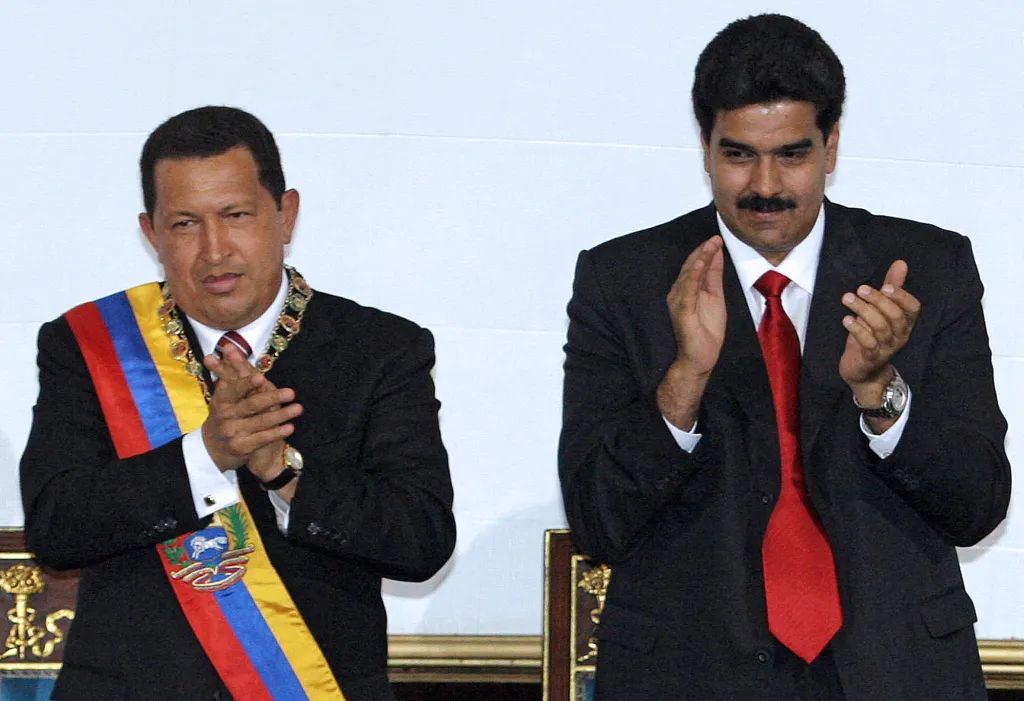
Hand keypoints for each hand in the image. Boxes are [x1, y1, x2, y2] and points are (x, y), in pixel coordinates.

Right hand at [201, 344, 302, 471]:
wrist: (211, 448)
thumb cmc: (223, 414)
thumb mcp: (222, 395)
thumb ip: (229, 371)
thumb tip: (229, 346)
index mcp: (221, 400)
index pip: (234, 390)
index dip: (246, 384)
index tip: (261, 377)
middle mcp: (225, 416)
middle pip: (251, 405)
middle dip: (272, 398)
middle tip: (290, 392)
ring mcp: (233, 432)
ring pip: (260, 422)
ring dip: (281, 415)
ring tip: (298, 408)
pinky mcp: (241, 447)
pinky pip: (262, 438)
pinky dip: (277, 433)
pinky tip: (290, 427)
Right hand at [657, 236, 725, 428]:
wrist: (699, 359)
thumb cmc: (705, 333)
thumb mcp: (715, 298)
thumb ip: (714, 277)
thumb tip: (716, 256)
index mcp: (688, 290)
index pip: (696, 266)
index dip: (706, 252)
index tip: (717, 238)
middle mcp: (679, 293)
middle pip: (691, 267)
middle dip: (703, 251)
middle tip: (715, 237)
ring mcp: (679, 301)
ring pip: (689, 275)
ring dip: (699, 258)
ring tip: (710, 244)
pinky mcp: (681, 310)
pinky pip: (687, 289)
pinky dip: (693, 275)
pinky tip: (700, 263)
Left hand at [838, 259, 920, 402]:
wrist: (863, 372)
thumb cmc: (872, 336)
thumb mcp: (880, 310)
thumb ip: (891, 288)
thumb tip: (900, 263)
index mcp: (904, 322)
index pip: (913, 308)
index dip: (902, 296)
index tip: (886, 286)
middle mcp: (900, 335)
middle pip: (895, 316)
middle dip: (878, 300)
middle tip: (860, 289)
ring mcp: (887, 348)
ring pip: (881, 328)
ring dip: (863, 311)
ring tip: (847, 299)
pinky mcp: (871, 358)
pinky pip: (868, 344)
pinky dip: (857, 330)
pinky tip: (846, 319)